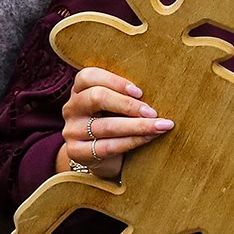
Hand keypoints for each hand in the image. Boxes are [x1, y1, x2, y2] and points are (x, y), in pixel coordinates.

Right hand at [63, 66, 172, 180]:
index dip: (115, 81)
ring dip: (138, 126)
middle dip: (129, 104)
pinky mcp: (77, 152)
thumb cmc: (114, 122)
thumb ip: (126, 95)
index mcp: (79, 90)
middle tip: (153, 112)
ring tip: (161, 126)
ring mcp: (72, 131)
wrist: (102, 158)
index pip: (89, 76)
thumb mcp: (115, 105)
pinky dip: (133, 141)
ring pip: (107, 126)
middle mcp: (72, 108)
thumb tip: (159, 89)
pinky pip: (108, 146)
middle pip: (97, 97)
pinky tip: (150, 138)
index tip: (140, 92)